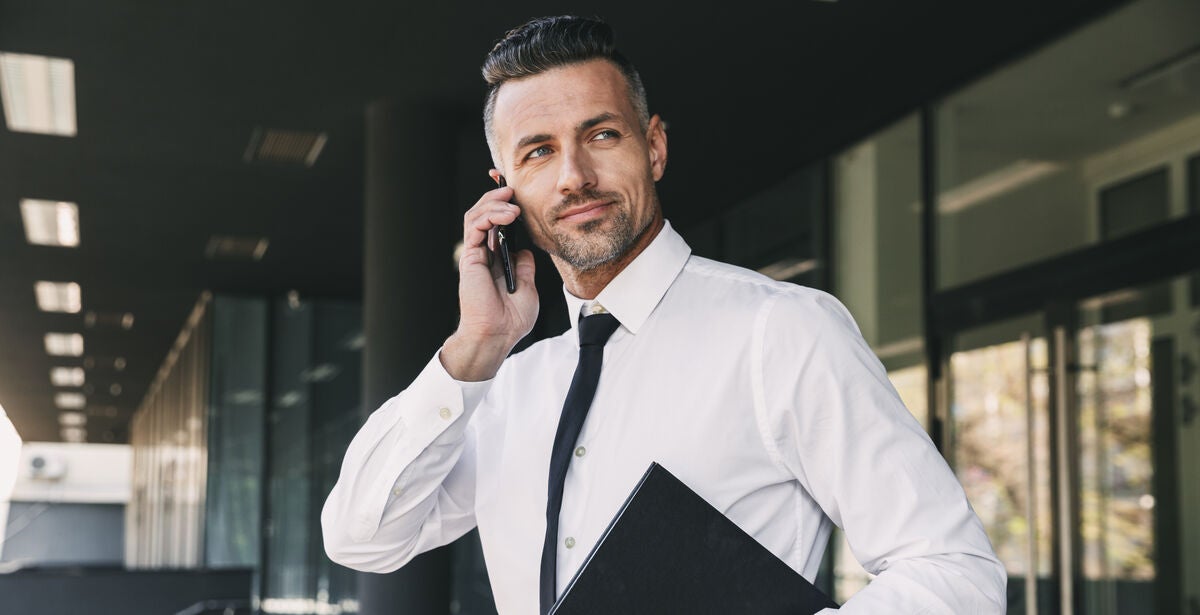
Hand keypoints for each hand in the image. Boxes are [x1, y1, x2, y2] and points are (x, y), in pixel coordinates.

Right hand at [440, 184, 538, 380]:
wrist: (497, 335)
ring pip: (477, 215)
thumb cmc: (510, 319)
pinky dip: (489, 215)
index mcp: (498, 259)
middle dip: (496, 195)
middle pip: (485, 214)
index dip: (503, 205)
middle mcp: (485, 253)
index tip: (514, 189)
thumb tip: (525, 251)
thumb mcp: (528, 287)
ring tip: (512, 201)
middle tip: (511, 186)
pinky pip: (474, 226)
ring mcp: (476, 254)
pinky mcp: (470, 257)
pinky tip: (507, 215)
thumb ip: (524, 267)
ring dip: (494, 203)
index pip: (498, 224)